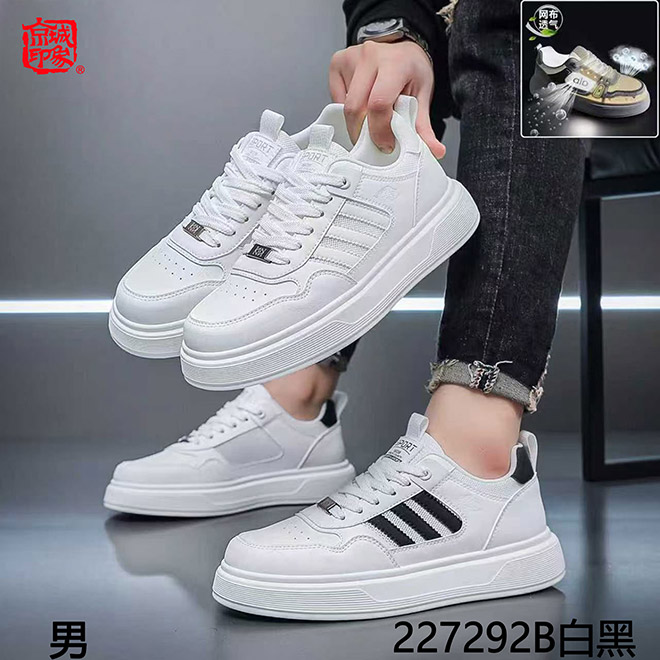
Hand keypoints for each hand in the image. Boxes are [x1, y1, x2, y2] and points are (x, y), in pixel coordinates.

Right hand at [329, 40, 444, 157]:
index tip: (385, 145)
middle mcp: (370, 56)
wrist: (401, 46)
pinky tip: (361, 106)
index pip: (378, 103)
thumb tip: (434, 151)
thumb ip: (423, 126)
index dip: (379, 131)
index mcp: (395, 63)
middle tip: (373, 140)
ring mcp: (351, 57)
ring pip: (344, 105)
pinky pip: (336, 99)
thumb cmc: (411, 69)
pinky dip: (347, 110)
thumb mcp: (422, 95)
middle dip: (363, 133)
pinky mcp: (337, 62)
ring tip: (369, 120)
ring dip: (355, 122)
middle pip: (356, 108)